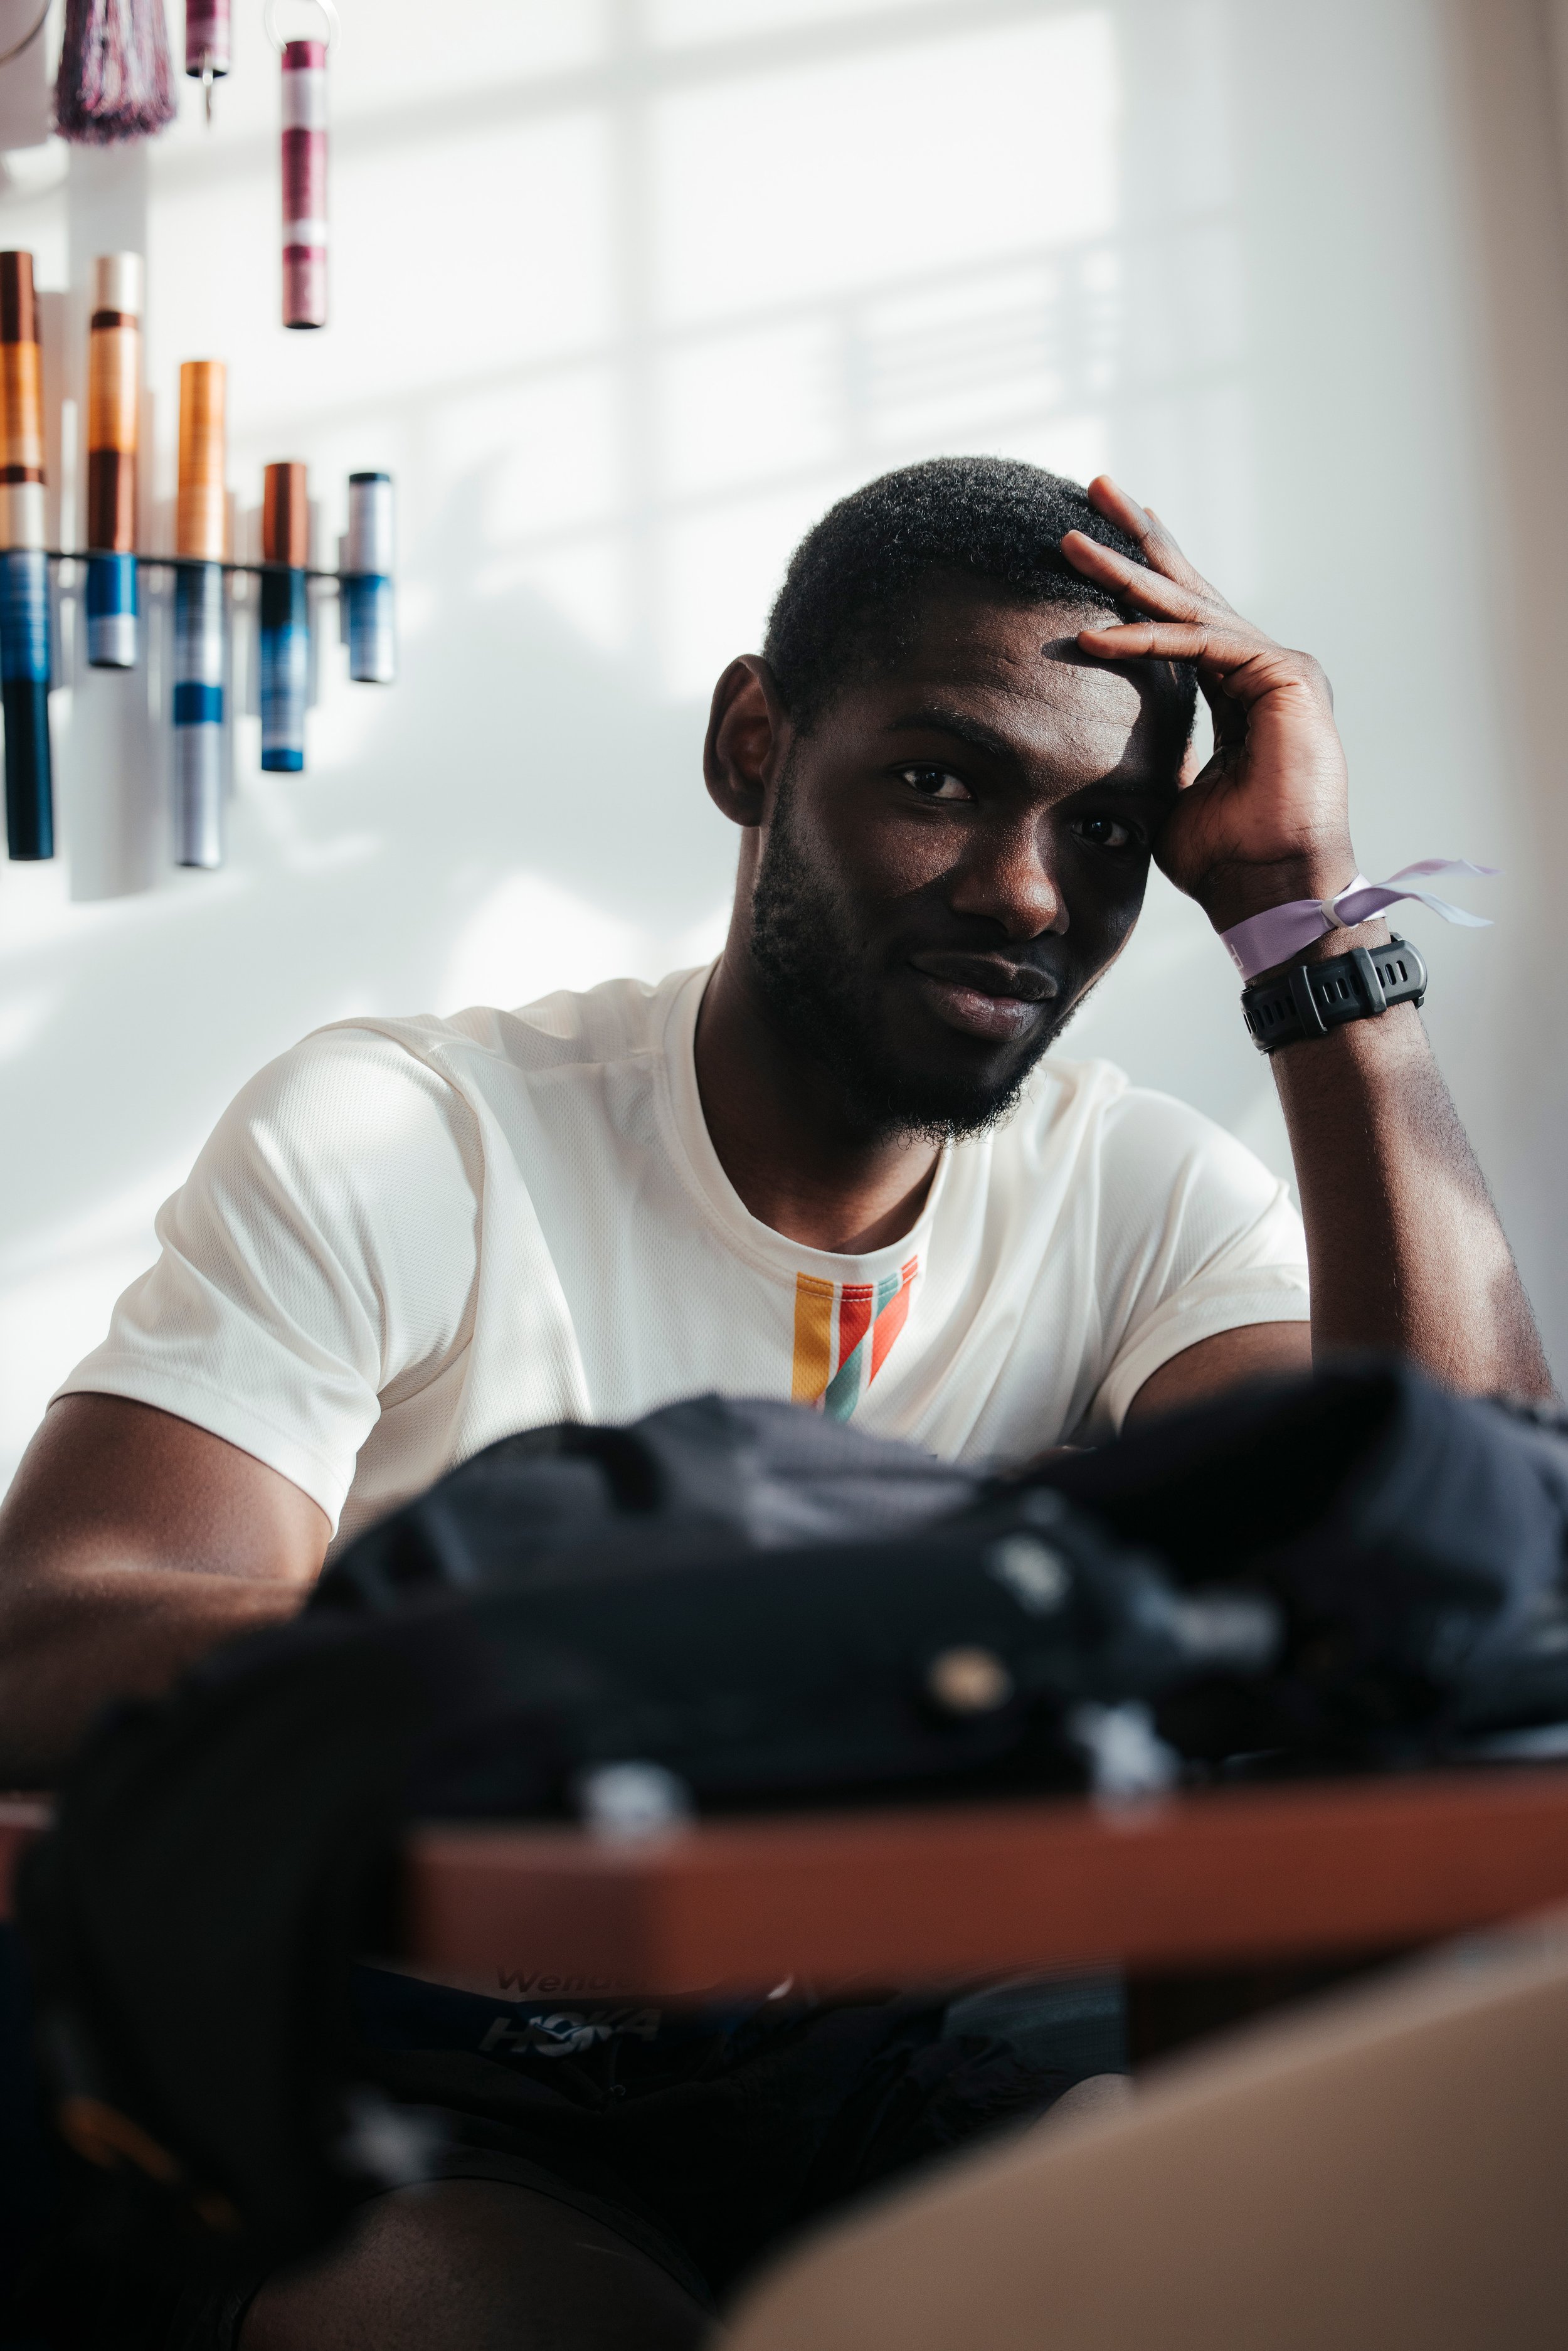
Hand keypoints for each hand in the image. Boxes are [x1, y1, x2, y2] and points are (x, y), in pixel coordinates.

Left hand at [1061, 478, 1356, 932]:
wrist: (1271, 890)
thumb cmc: (1225, 858)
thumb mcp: (1168, 793)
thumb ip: (1150, 754)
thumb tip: (1105, 747)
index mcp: (1241, 690)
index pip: (1184, 619)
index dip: (1139, 580)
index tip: (1096, 544)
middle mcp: (1265, 669)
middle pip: (1190, 591)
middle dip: (1139, 540)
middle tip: (1093, 488)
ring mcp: (1280, 669)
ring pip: (1190, 607)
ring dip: (1125, 573)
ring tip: (1071, 540)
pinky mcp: (1286, 678)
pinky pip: (1201, 646)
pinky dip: (1145, 638)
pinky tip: (1093, 634)